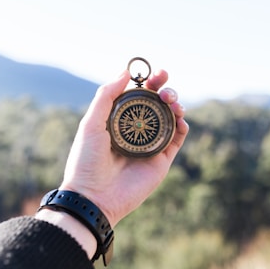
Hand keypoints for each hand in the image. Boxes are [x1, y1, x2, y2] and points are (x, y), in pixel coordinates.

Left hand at [60, 69, 188, 227]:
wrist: (94, 197)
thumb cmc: (87, 160)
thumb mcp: (91, 123)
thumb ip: (107, 96)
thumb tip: (125, 72)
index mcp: (120, 121)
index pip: (139, 96)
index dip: (149, 83)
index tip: (155, 73)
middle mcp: (136, 131)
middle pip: (157, 105)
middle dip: (165, 90)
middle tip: (164, 85)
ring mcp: (150, 145)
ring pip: (170, 119)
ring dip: (175, 105)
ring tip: (171, 101)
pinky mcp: (161, 159)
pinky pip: (177, 139)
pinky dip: (182, 126)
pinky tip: (180, 118)